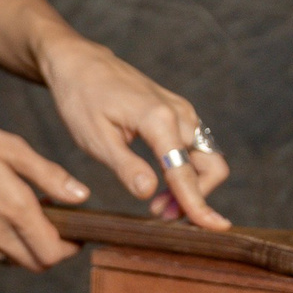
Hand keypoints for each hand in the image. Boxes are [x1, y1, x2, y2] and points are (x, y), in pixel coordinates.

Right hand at [0, 112, 90, 270]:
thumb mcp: (10, 147)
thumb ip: (49, 175)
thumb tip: (80, 195)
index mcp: (13, 209)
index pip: (52, 253)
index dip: (69, 247)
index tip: (74, 232)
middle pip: (34, 264)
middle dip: (50, 250)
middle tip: (53, 224)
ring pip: (11, 259)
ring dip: (25, 245)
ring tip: (23, 214)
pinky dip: (1, 240)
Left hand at [38, 35, 227, 227]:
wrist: (80, 63)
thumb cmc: (81, 98)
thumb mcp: (94, 138)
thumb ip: (125, 167)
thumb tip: (149, 193)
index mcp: (159, 120)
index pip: (185, 171)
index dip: (197, 203)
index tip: (212, 228)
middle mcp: (180, 114)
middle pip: (211, 167)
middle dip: (195, 197)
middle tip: (160, 215)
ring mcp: (182, 111)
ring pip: (205, 158)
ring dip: (188, 186)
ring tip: (155, 204)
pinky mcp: (177, 113)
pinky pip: (194, 147)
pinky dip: (184, 170)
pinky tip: (158, 183)